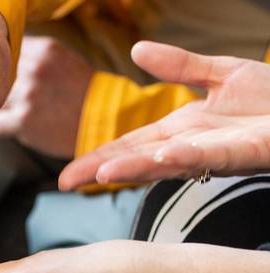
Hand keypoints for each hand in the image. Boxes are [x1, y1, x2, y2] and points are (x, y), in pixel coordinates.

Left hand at [0, 36, 92, 158]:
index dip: (2, 67)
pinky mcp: (23, 121)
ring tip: (19, 111)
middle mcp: (34, 70)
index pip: (6, 53)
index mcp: (44, 51)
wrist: (102, 120)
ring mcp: (28, 96)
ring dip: (0, 108)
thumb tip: (2, 61)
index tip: (6, 76)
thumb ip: (32, 58)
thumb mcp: (61, 60)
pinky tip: (15, 125)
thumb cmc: (80, 92)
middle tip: (12, 97)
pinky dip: (2, 127)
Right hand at [59, 41, 269, 188]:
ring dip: (135, 170)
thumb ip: (179, 66)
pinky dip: (184, 159)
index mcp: (180, 131)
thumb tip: (138, 50)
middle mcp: (190, 148)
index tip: (68, 175)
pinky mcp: (244, 155)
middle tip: (68, 182)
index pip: (129, 146)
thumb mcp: (220, 74)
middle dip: (103, 172)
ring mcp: (215, 154)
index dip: (98, 158)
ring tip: (102, 174)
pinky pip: (210, 157)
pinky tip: (161, 157)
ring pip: (168, 165)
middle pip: (138, 161)